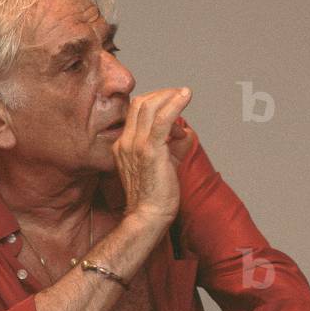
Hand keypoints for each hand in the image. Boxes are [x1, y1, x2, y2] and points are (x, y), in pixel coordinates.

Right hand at [113, 87, 193, 225]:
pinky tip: (186, 96)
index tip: (170, 103)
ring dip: (170, 96)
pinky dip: (175, 103)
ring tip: (185, 94)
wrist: (147, 216)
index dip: (154, 102)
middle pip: (140, 103)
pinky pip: (163, 119)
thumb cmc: (155, 196)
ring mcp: (135, 145)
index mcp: (123, 145)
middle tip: (179, 95)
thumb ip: (173, 147)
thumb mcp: (163, 165)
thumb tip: (186, 133)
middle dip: (162, 94)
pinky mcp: (150, 150)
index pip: (134, 112)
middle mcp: (126, 142)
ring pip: (150, 106)